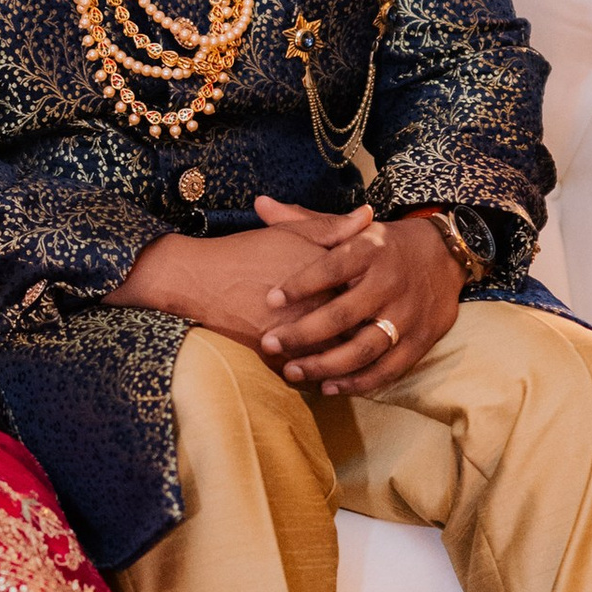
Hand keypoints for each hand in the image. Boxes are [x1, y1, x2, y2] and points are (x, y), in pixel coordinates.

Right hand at [114, 213, 385, 353]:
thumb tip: (368, 215)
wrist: (202, 278)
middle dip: (375, 334)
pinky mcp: (280, 355)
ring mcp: (301, 334)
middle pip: (362, 328)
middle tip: (383, 333)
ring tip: (357, 361)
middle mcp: (321, 307)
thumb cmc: (249, 251)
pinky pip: (311, 369)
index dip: (383, 298)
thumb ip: (334, 227)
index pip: (372, 292)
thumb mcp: (294, 232)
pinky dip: (322, 375)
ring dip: (351, 362)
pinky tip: (328, 376)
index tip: (389, 298)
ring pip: (339, 356)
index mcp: (331, 276)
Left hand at [254, 197, 460, 393]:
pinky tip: (328, 386)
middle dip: (302, 333)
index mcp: (371, 249)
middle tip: (269, 343)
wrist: (447, 254)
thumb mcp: (353, 228)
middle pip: (343, 314)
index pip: (331, 268)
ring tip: (292, 370)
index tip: (269, 299)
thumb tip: (260, 204)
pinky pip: (388, 369)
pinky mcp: (423, 339)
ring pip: (363, 348)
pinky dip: (358, 382)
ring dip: (325, 365)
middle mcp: (390, 282)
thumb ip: (307, 222)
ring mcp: (408, 314)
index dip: (300, 284)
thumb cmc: (385, 244)